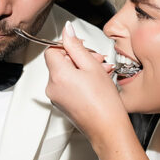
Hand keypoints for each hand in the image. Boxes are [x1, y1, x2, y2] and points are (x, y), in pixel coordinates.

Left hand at [44, 23, 128, 146]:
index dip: (67, 45)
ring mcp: (56, 97)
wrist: (108, 129)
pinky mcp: (62, 104)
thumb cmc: (103, 102)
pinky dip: (80, 80)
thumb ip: (76, 46)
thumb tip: (67, 30)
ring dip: (82, 69)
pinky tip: (96, 82)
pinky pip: (68, 86)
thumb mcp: (91, 66)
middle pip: (59, 62)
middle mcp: (52, 87)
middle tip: (97, 59)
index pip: (51, 50)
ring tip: (101, 71)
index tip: (80, 46)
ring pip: (66, 73)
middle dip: (78, 57)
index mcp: (58, 75)